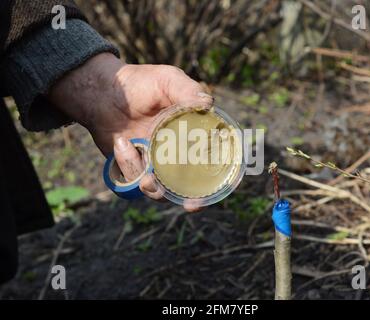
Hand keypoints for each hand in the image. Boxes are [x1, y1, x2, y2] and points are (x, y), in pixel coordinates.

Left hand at [48, 53, 212, 210]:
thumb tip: (208, 105)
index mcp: (191, 135)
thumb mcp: (167, 80)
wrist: (103, 91)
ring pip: (160, 190)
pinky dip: (128, 165)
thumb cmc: (139, 84)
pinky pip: (134, 182)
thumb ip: (186, 90)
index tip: (218, 191)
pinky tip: (122, 143)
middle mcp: (176, 154)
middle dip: (191, 199)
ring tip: (141, 168)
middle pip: (189, 186)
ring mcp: (154, 163)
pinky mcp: (133, 167)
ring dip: (152, 184)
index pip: (211, 162)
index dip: (217, 181)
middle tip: (190, 204)